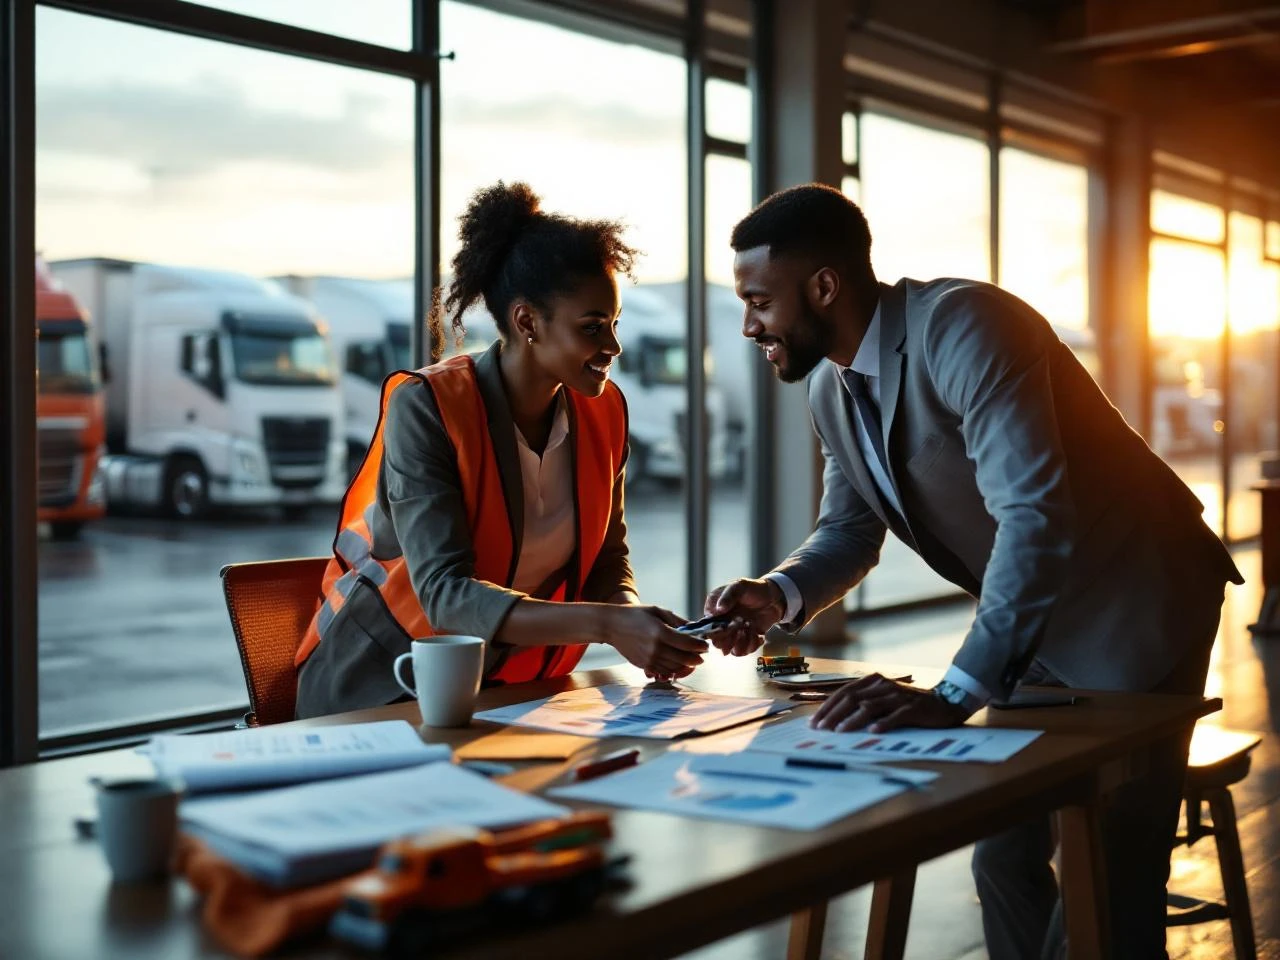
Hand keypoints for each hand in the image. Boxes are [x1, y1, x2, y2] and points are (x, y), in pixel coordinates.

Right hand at [604, 605, 707, 679]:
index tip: (705, 646)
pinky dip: (673, 669)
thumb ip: (678, 621)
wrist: (612, 626)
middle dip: (696, 658)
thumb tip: (695, 628)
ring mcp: (649, 659)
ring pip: (675, 668)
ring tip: (691, 660)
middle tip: (701, 655)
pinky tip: (677, 663)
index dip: (700, 646)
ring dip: (686, 665)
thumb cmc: (635, 615)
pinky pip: (664, 671)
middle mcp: (655, 648)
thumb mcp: (658, 611)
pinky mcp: (644, 665)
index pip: (687, 644)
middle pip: (684, 659)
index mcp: (660, 632)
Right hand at [702, 578, 784, 656]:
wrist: (773, 598)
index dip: (718, 631)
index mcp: (714, 610)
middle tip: (742, 627)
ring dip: (744, 642)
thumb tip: (718, 609)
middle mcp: (721, 624)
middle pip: (718, 643)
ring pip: (731, 650)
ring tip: (752, 629)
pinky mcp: (744, 640)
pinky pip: (744, 651)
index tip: (731, 626)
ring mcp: (732, 633)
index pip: (708, 627)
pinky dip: (752, 645)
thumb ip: (728, 596)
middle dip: (732, 638)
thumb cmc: (753, 589)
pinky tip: (758, 634)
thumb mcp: (739, 586)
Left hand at [810, 674, 968, 732]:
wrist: (944, 703)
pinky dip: (884, 723)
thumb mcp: (883, 699)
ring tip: (839, 731)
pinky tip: (873, 731)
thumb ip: (863, 704)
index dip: (827, 707)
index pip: (844, 693)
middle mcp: (883, 685)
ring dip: (852, 720)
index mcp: (873, 681)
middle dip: (833, 714)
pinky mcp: (912, 708)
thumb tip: (835, 720)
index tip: (814, 722)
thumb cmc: (907, 705)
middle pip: (852, 698)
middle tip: (821, 729)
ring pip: (870, 706)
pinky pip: (896, 715)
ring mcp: (897, 696)